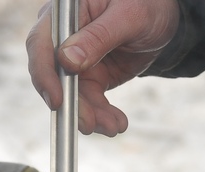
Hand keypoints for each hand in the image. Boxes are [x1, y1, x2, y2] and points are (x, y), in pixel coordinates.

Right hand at [27, 0, 180, 135]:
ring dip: (90, 115)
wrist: (163, 18)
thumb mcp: (128, 16)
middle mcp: (64, 37)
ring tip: (113, 126)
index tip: (57, 100)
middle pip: (53, 76)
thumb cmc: (146, 4)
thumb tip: (66, 61)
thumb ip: (98, 37)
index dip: (44, 74)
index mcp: (66, 13)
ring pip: (72, 95)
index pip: (41, 43)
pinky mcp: (91, 76)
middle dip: (71, 104)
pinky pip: (90, 101)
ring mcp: (75, 59)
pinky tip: (117, 123)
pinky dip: (102, 115)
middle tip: (89, 124)